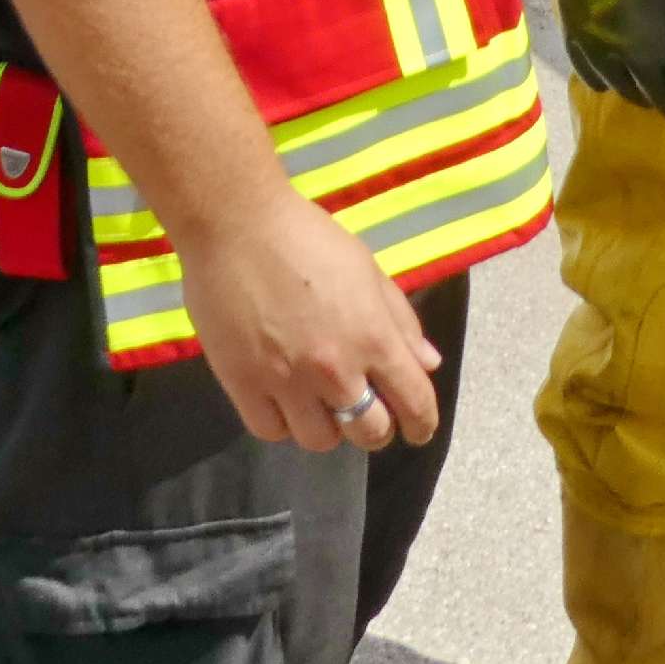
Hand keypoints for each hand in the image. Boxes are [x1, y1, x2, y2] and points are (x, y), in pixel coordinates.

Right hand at [174, 186, 440, 453]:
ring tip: (317, 402)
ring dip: (326, 426)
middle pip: (370, 432)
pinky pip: (271, 430)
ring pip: (319, 441)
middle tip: (364, 412)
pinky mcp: (242, 383)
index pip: (415, 404)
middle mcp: (335, 369)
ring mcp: (286, 380)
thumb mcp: (367, 269)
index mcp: (373, 337)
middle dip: (375, 427)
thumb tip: (428, 364)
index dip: (422, 425)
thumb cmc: (307, 237)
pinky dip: (281, 422)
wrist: (236, 222)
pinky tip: (281, 399)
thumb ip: (401, 320)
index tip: (417, 429)